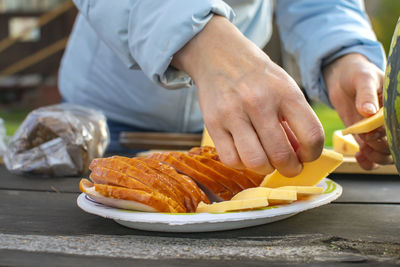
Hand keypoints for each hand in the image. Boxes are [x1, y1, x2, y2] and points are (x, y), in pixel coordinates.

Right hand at [172, 15, 323, 175]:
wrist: (219, 55)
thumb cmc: (256, 75)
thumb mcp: (284, 87)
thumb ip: (293, 119)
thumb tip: (299, 155)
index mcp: (285, 92)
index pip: (311, 135)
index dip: (313, 154)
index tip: (307, 156)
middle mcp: (259, 102)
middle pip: (281, 155)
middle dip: (290, 169)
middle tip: (288, 167)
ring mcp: (233, 113)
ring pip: (255, 162)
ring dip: (265, 169)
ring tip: (266, 162)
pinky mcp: (212, 123)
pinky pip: (231, 159)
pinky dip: (241, 164)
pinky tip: (245, 154)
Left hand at [323, 53, 392, 168]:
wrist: (342, 79)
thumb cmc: (357, 74)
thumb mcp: (362, 78)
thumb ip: (366, 94)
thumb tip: (368, 111)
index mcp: (397, 106)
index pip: (398, 125)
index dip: (387, 133)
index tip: (370, 132)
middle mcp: (392, 121)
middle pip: (395, 143)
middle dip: (381, 146)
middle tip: (364, 139)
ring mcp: (380, 131)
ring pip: (387, 153)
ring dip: (376, 156)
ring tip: (362, 150)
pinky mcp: (367, 138)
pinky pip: (374, 157)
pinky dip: (368, 162)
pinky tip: (359, 156)